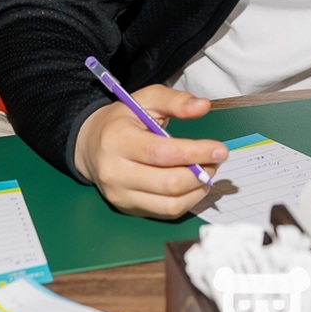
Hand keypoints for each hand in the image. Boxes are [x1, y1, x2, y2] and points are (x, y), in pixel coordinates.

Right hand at [74, 84, 227, 217]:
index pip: (160, 153)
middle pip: (167, 183)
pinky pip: (165, 212)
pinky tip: (195, 184)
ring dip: (198, 190)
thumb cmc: (122, 119)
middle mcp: (115, 173)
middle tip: (217, 159)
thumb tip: (202, 106)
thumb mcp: (145, 99)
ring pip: (170, 204)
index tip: (220, 149)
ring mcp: (120, 195)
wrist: (91, 145)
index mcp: (116, 140)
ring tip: (208, 171)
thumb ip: (175, 100)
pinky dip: (187, 200)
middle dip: (200, 173)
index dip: (194, 152)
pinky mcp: (128, 209)